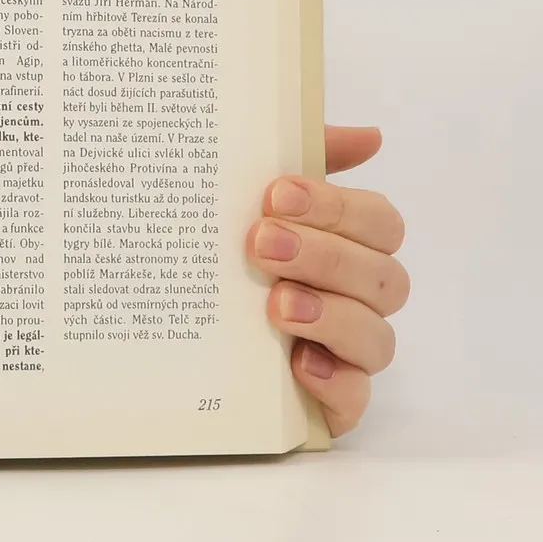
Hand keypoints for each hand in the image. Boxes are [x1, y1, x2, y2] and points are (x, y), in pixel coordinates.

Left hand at [247, 126, 407, 435]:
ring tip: (276, 304)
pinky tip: (300, 364)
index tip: (275, 195)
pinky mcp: (327, 405)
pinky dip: (335, 382)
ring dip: (331, 315)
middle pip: (384, 277)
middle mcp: (356, 300)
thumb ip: (302, 158)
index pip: (379, 223)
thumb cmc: (221, 254)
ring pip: (378, 339)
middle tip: (260, 243)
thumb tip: (370, 136)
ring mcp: (345, 355)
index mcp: (347, 246)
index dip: (338, 207)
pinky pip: (355, 402)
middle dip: (325, 256)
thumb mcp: (245, 197)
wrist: (158, 332)